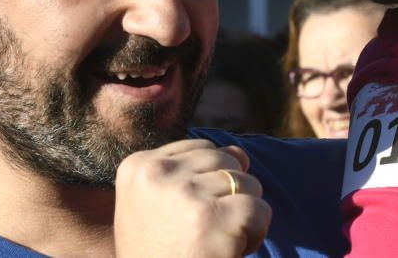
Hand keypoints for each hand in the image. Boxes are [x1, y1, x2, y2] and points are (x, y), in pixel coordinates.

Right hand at [114, 139, 271, 257]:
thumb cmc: (161, 253)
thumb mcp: (160, 205)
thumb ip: (195, 171)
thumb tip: (241, 154)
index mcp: (138, 166)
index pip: (202, 150)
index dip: (207, 184)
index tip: (185, 217)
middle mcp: (158, 174)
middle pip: (228, 161)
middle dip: (228, 197)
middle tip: (202, 232)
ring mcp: (186, 196)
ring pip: (248, 184)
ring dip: (242, 216)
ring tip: (213, 242)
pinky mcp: (213, 220)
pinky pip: (259, 209)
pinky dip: (254, 234)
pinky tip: (228, 252)